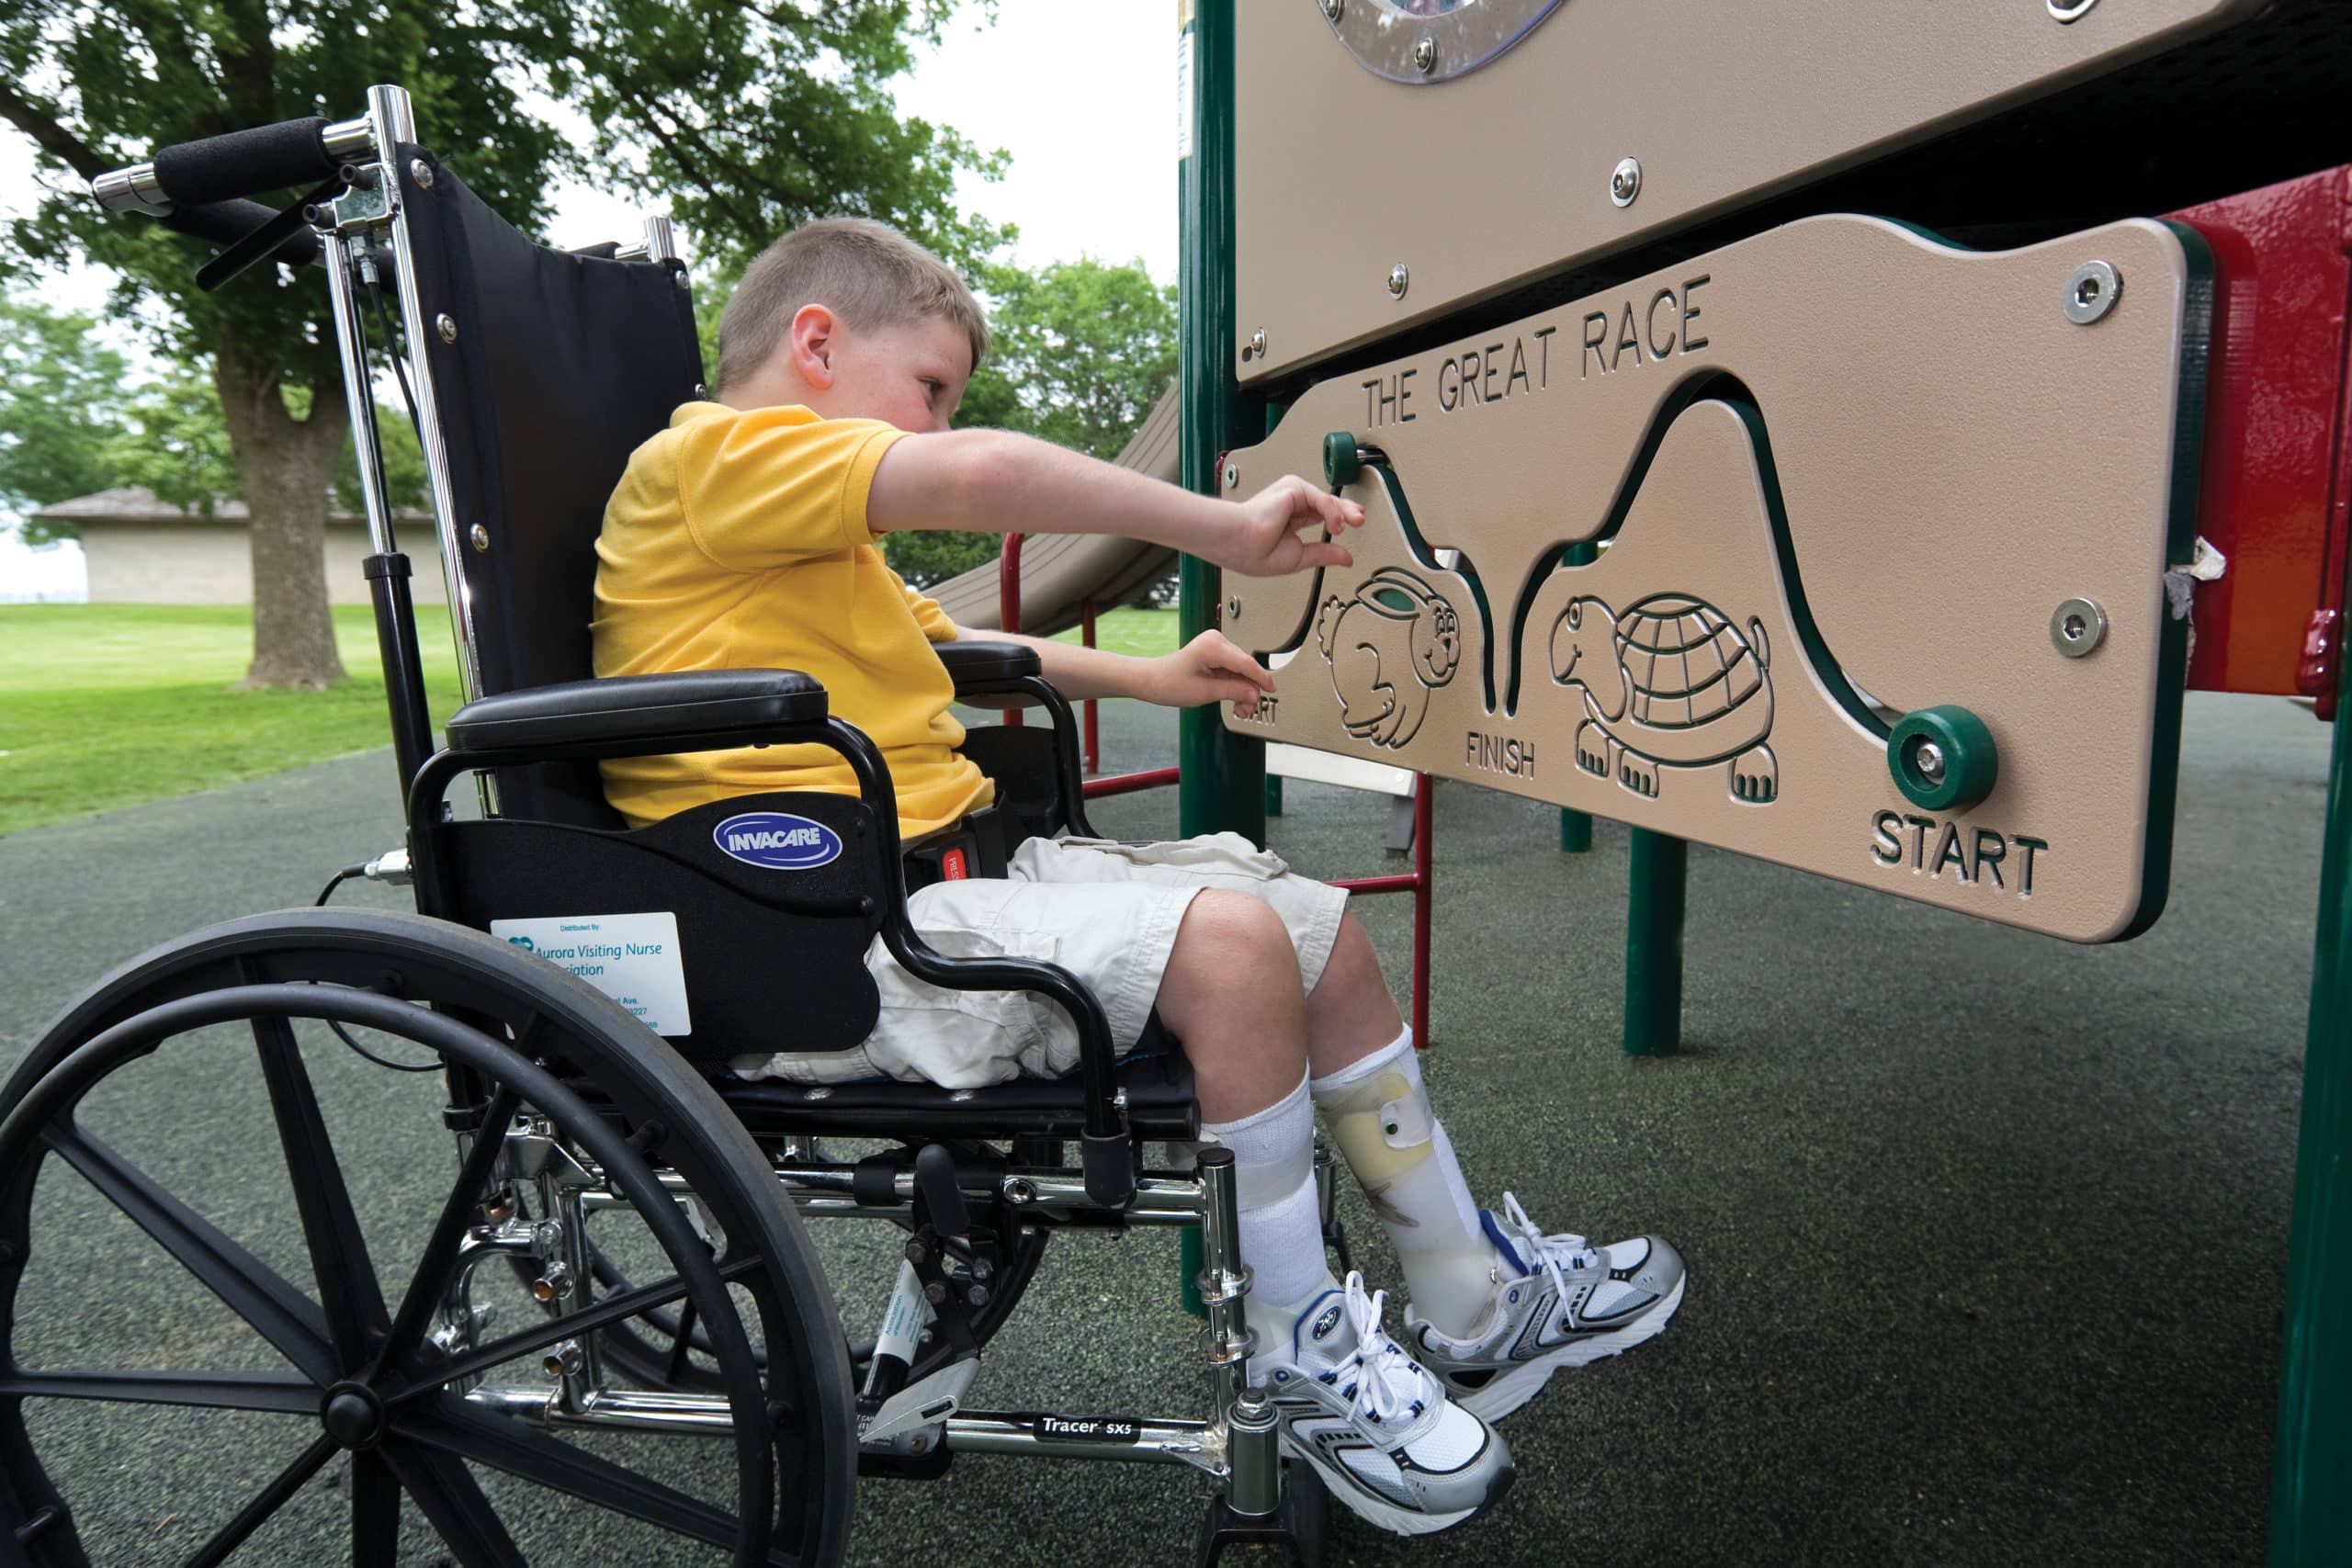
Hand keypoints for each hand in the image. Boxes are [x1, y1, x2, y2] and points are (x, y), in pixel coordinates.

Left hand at [1146, 630, 1277, 714]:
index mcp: (1212, 646)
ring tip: (1239, 709)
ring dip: (1242, 690)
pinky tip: (1234, 699)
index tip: (1271, 689)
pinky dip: (1235, 685)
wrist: (1152, 680)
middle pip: (1245, 667)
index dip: (1261, 678)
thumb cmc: (1168, 682)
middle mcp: (1216, 641)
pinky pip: (1233, 669)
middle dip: (1248, 690)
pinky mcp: (1215, 653)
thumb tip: (1254, 694)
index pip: (1246, 663)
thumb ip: (1233, 692)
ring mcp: (1216, 646)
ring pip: (1241, 670)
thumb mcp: (1205, 692)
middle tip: (1246, 710)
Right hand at [1219, 475, 1363, 577]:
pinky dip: (1332, 511)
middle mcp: (1290, 503)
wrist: (1239, 542)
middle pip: (1326, 503)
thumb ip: (1324, 553)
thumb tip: (1345, 557)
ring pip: (1326, 500)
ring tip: (1352, 524)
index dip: (1338, 517)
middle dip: (1346, 511)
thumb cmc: (1254, 551)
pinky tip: (1336, 524)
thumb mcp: (1300, 557)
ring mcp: (1291, 494)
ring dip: (1342, 512)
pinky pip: (1320, 498)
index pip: (1319, 514)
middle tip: (1360, 519)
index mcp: (1289, 519)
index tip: (1352, 524)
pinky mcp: (1293, 489)